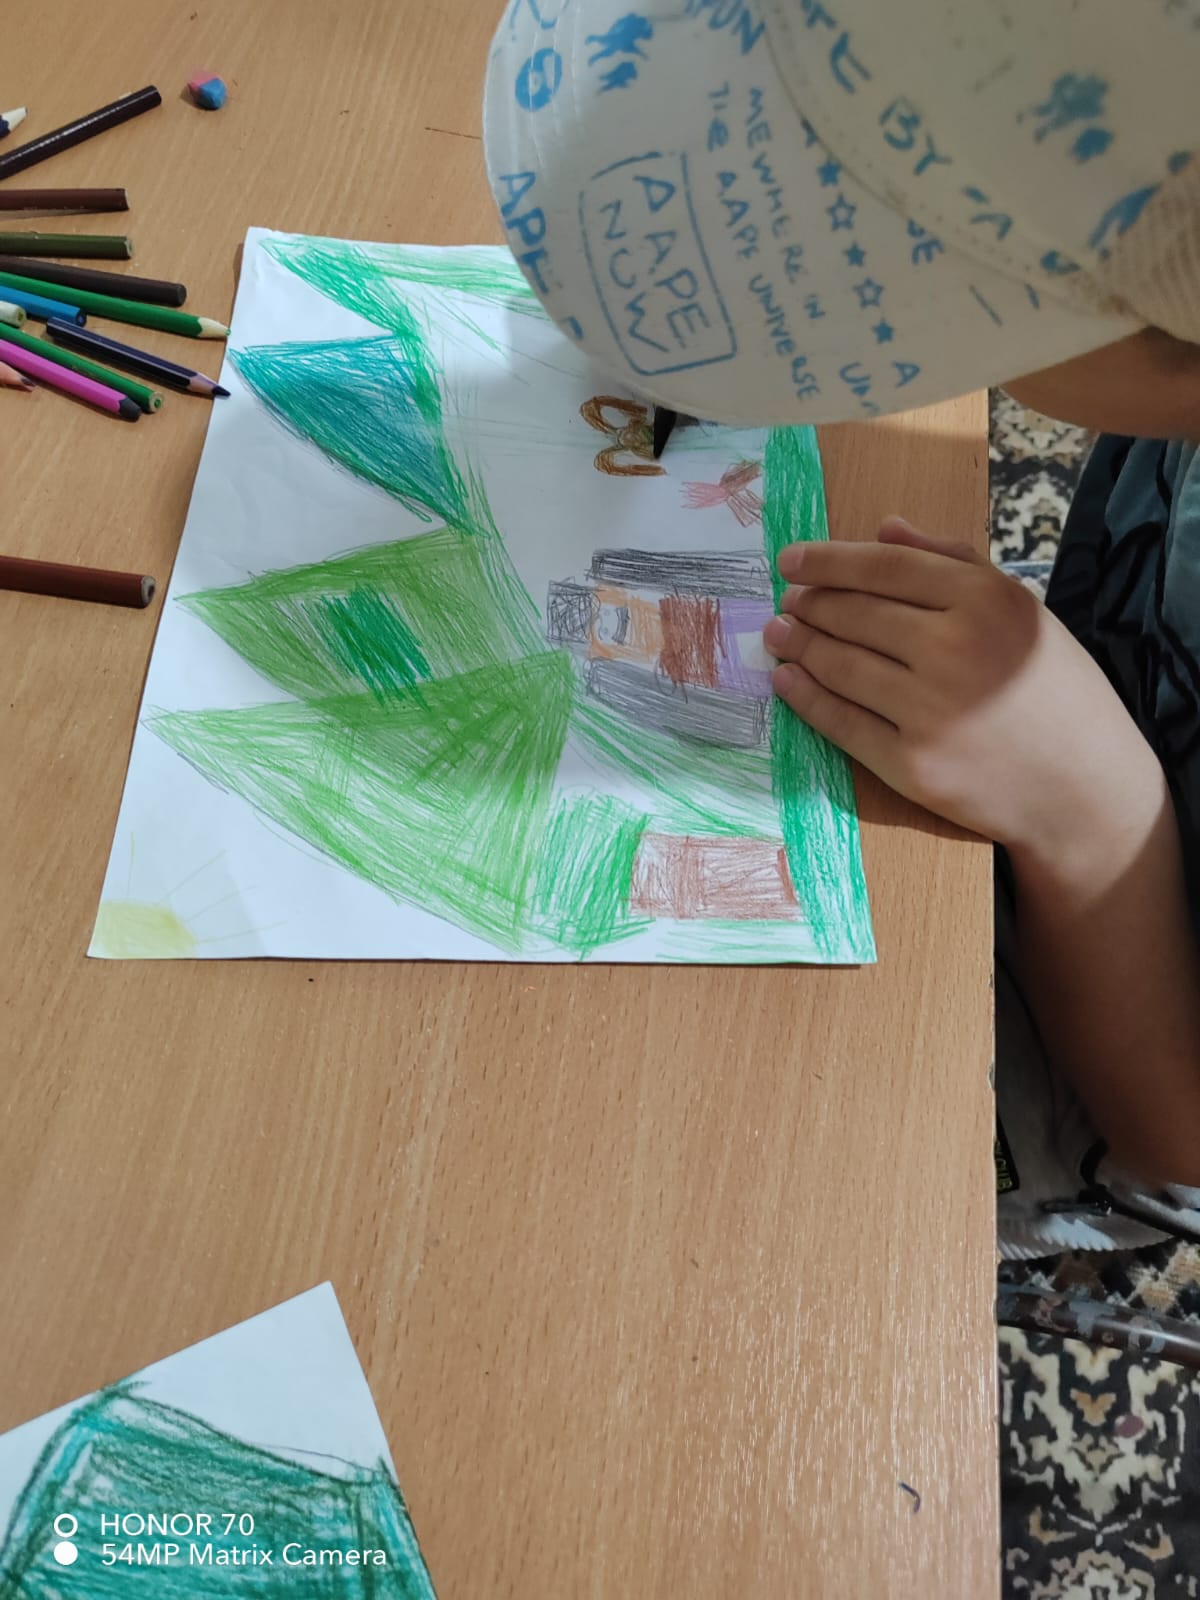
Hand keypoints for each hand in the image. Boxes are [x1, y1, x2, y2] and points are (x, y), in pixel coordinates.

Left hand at [763, 518, 1162, 860]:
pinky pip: (841, 723)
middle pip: (855, 614)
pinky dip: (805, 697)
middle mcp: (955, 649)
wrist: (1085, 787)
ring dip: (799, 645)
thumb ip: (954, 561)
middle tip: (788, 602)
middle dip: (810, 604)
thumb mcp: (1020, 609)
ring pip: (841, 666)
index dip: (828, 560)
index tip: (791, 560)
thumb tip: (883, 528)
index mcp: (986, 600)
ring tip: (779, 633)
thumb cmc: (1054, 690)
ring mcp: (930, 711)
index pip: (885, 567)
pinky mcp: (912, 764)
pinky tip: (788, 679)